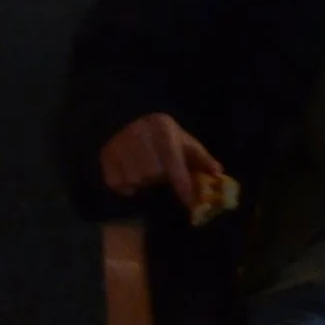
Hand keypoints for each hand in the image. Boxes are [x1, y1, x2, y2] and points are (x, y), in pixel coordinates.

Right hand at [100, 113, 224, 209]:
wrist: (130, 120)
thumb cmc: (164, 137)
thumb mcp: (185, 143)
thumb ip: (202, 159)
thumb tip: (218, 173)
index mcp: (162, 128)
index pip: (173, 162)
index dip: (182, 184)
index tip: (190, 203)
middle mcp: (139, 132)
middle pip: (152, 173)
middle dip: (158, 178)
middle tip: (158, 173)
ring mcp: (119, 142)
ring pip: (135, 179)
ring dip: (142, 182)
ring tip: (144, 171)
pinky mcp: (105, 154)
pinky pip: (117, 182)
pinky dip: (125, 186)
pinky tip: (130, 175)